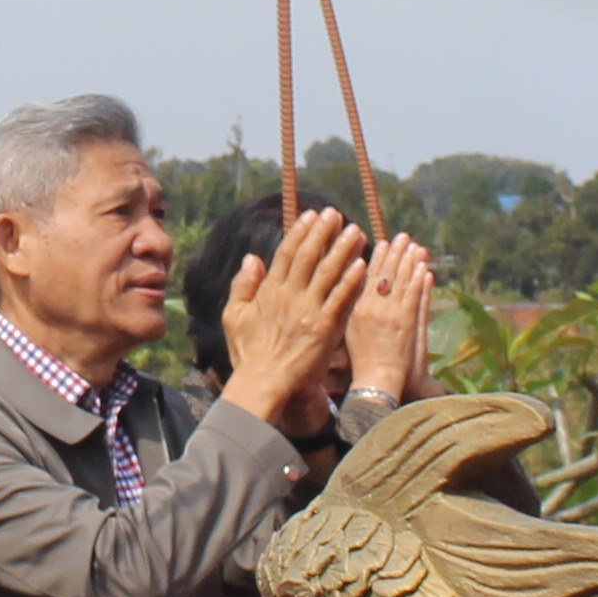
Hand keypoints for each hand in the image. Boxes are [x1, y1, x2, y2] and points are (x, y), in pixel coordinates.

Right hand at [219, 206, 365, 431]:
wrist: (263, 383)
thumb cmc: (248, 354)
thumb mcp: (234, 317)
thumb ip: (242, 286)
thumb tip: (252, 258)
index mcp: (269, 291)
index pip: (286, 254)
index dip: (300, 232)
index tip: (311, 215)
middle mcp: (290, 296)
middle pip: (309, 257)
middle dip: (323, 232)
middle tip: (335, 213)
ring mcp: (309, 311)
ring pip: (328, 273)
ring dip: (342, 250)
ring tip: (355, 231)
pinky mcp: (325, 328)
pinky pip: (341, 299)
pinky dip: (351, 281)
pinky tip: (363, 265)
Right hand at [344, 236, 435, 405]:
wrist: (375, 379)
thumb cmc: (360, 360)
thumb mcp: (350, 330)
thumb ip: (354, 307)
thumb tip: (359, 289)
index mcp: (357, 307)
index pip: (368, 276)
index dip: (378, 258)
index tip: (383, 243)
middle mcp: (373, 307)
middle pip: (386, 273)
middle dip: (396, 253)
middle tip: (403, 236)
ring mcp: (390, 313)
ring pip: (401, 281)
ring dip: (410, 261)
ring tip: (416, 245)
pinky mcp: (406, 322)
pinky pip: (414, 296)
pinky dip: (419, 281)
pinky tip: (424, 268)